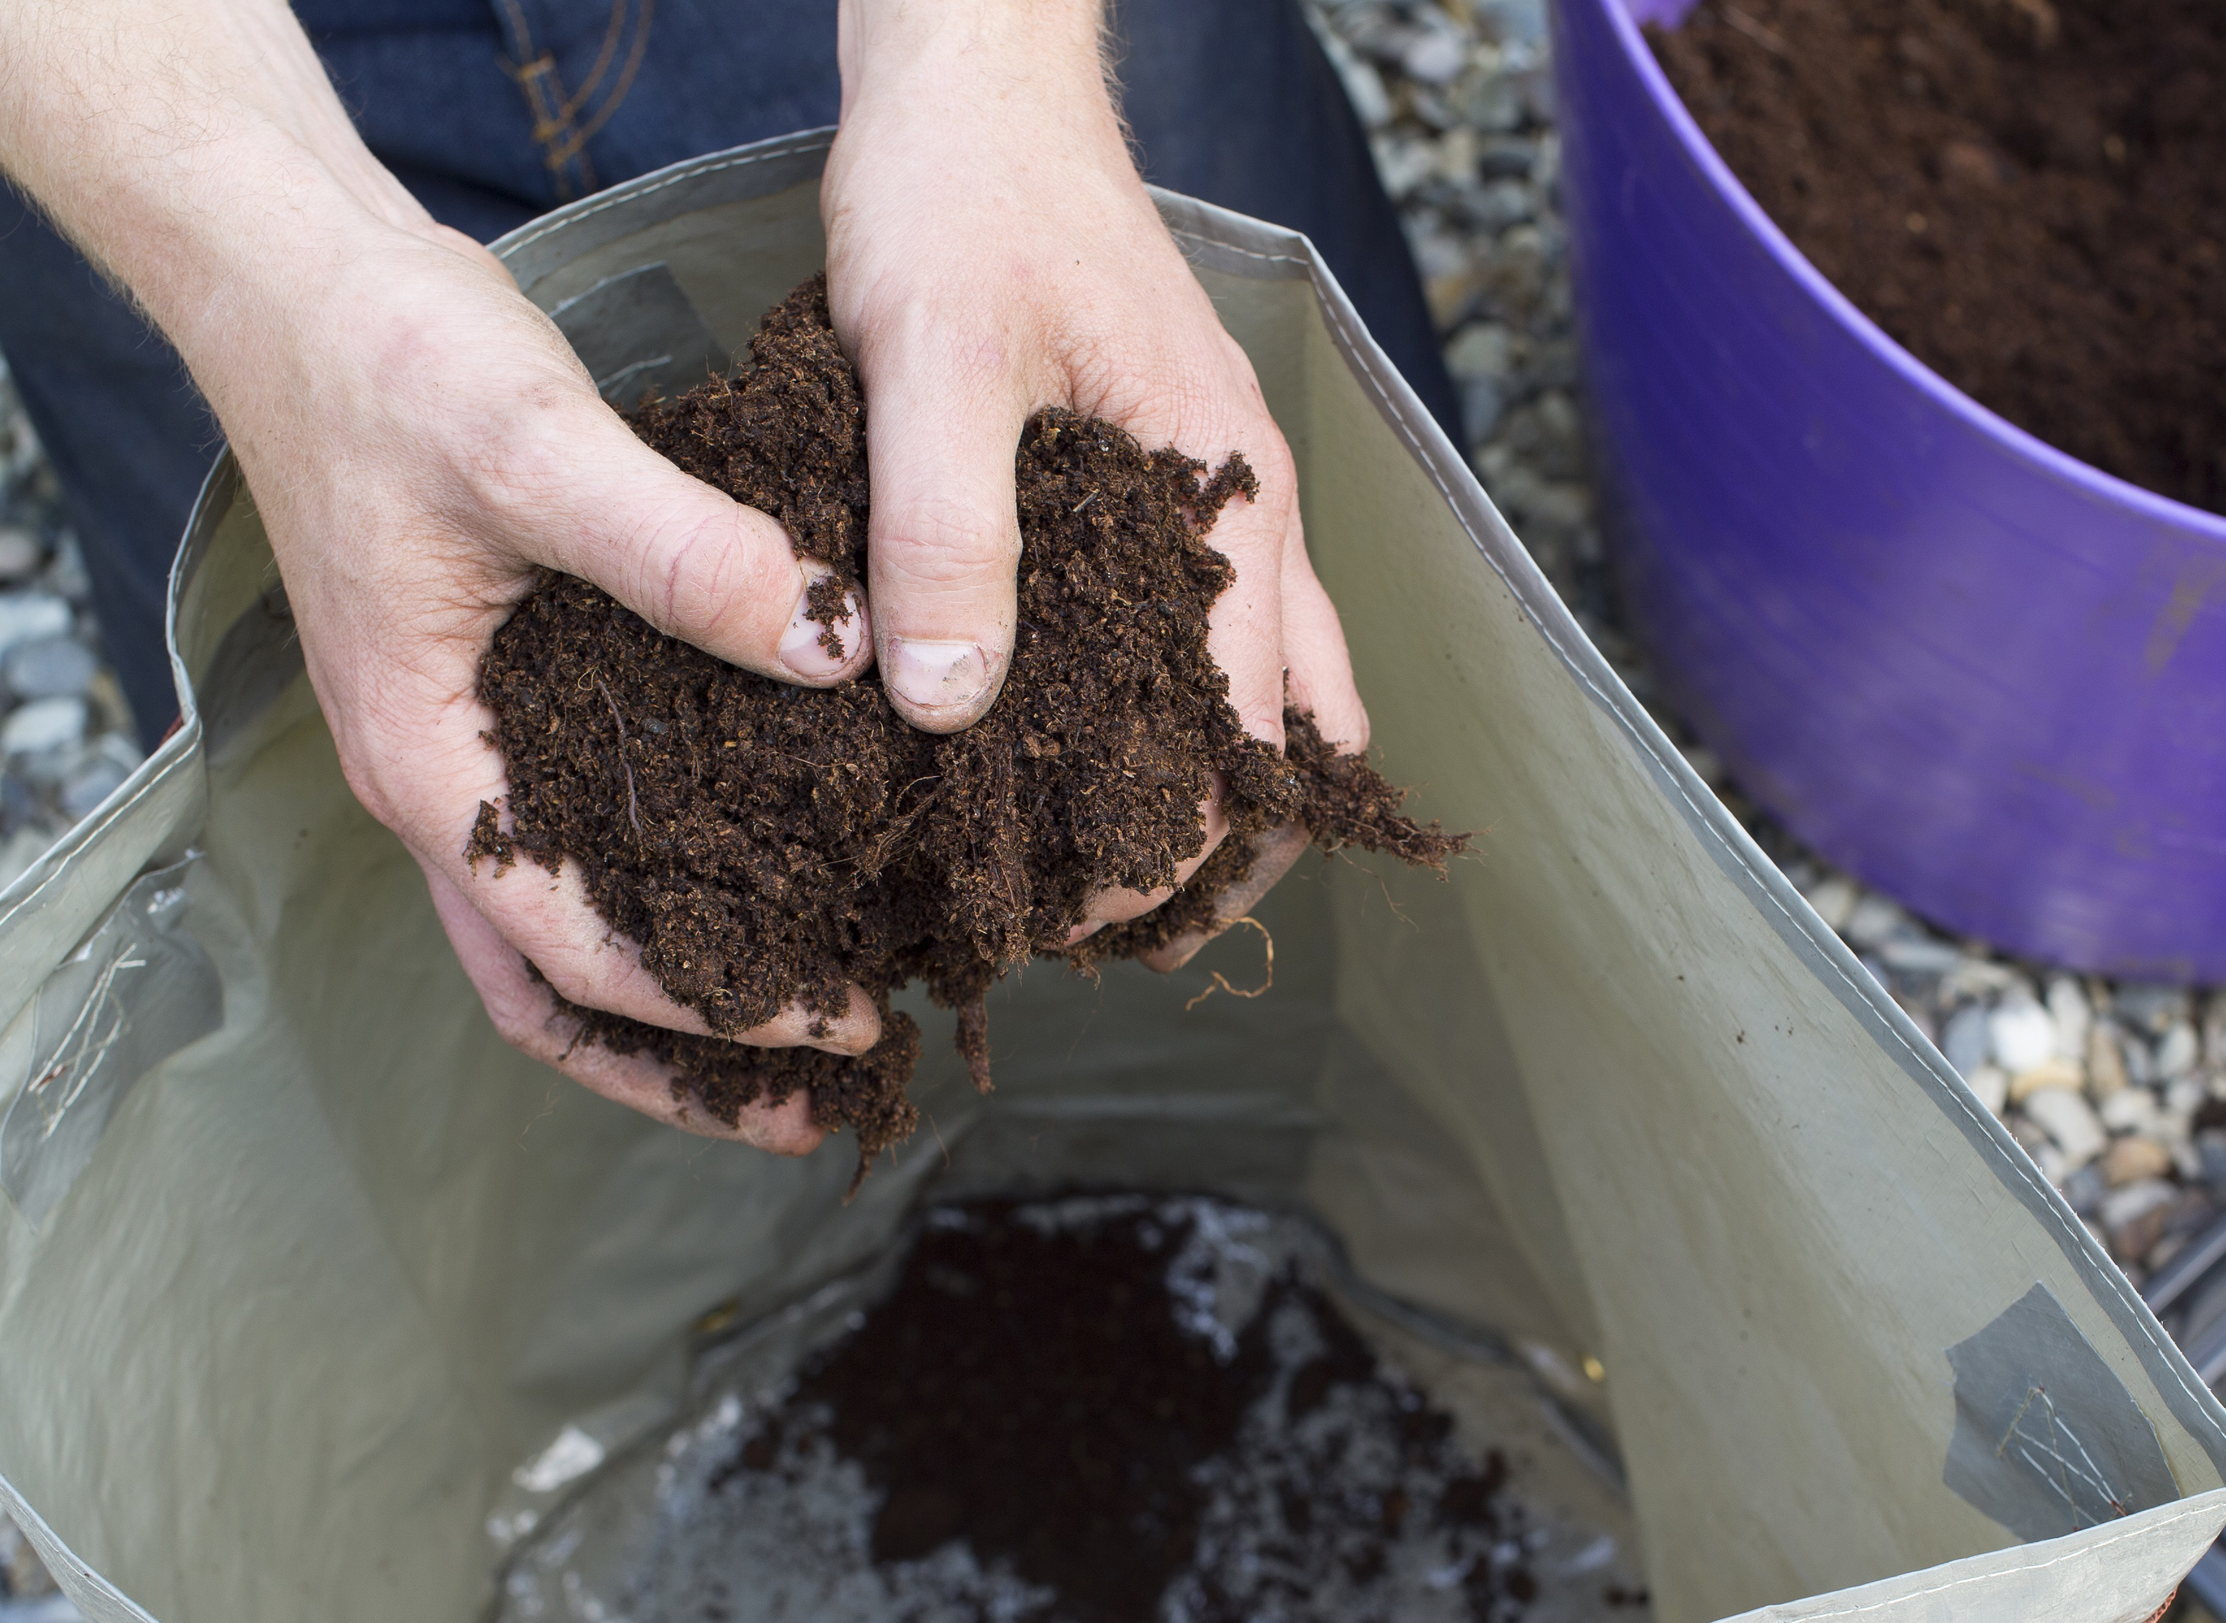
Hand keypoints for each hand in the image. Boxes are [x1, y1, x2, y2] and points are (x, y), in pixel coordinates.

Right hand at [0, 0, 881, 1152]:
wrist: (295, 277)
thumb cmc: (386, 358)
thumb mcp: (538, 442)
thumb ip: (681, 548)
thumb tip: (836, 645)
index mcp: (426, 763)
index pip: (574, 955)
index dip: (715, 1010)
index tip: (846, 1025)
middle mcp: (437, 784)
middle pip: (553, 999)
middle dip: (685, 1068)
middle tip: (831, 1105)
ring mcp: (462, 747)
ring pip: (561, 937)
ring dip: (678, 998)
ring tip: (817, 1025)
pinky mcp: (496, 696)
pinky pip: (583, 840)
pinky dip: (669, 883)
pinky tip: (774, 867)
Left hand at [827, 0, 1371, 959]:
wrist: (980, 82)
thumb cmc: (963, 196)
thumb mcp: (928, 358)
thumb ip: (943, 528)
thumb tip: (950, 707)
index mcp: (1225, 492)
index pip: (1252, 727)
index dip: (1185, 847)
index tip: (1092, 921)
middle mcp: (1251, 509)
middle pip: (1297, 731)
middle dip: (1226, 848)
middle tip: (1114, 935)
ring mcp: (1222, 495)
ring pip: (1270, 687)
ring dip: (1212, 792)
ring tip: (1104, 879)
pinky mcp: (1169, 481)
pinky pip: (1215, 629)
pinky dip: (1182, 713)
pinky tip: (1088, 757)